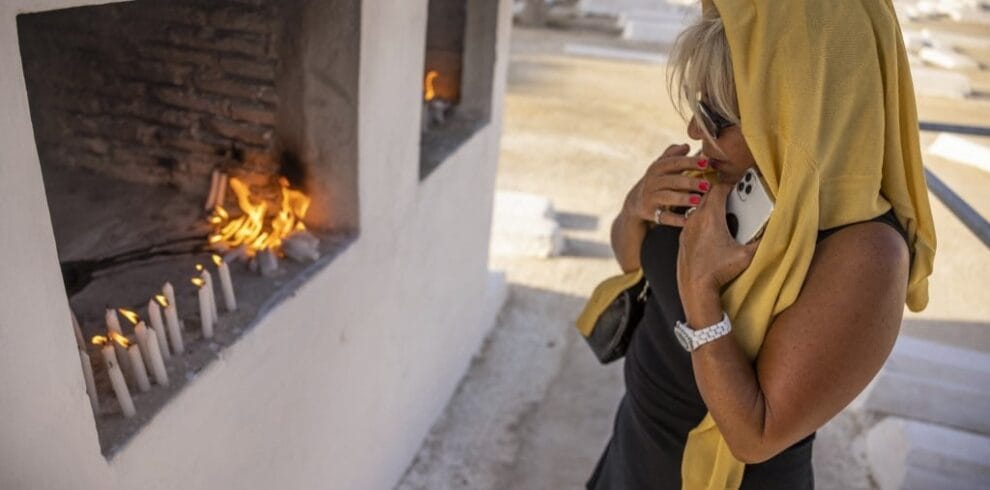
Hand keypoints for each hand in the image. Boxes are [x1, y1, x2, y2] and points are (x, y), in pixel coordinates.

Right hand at [624, 144, 711, 227]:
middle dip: (690, 182)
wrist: (637, 202)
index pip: (674, 162)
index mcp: (657, 168)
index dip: (690, 162)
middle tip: (707, 185)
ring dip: (683, 199)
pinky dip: (675, 219)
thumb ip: (673, 155)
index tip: (706, 163)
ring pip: (667, 197)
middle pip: (673, 180)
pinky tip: (688, 219)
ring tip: (698, 200)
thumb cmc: (657, 181)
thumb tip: (686, 145)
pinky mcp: (650, 212)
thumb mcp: (661, 166)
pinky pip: (664, 216)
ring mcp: (650, 197)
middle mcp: (652, 181)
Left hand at [677, 181, 759, 301]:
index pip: (718, 189)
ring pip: (698, 208)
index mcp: (710, 218)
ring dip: (710, 207)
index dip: (729, 185)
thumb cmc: (718, 272)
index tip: (738, 186)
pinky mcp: (683, 239)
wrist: (695, 287)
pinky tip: (713, 230)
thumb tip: (774, 234)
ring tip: (725, 213)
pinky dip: (702, 219)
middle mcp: (695, 220)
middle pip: (707, 196)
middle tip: (734, 197)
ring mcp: (687, 229)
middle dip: (721, 194)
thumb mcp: (746, 256)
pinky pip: (692, 221)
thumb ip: (762, 242)